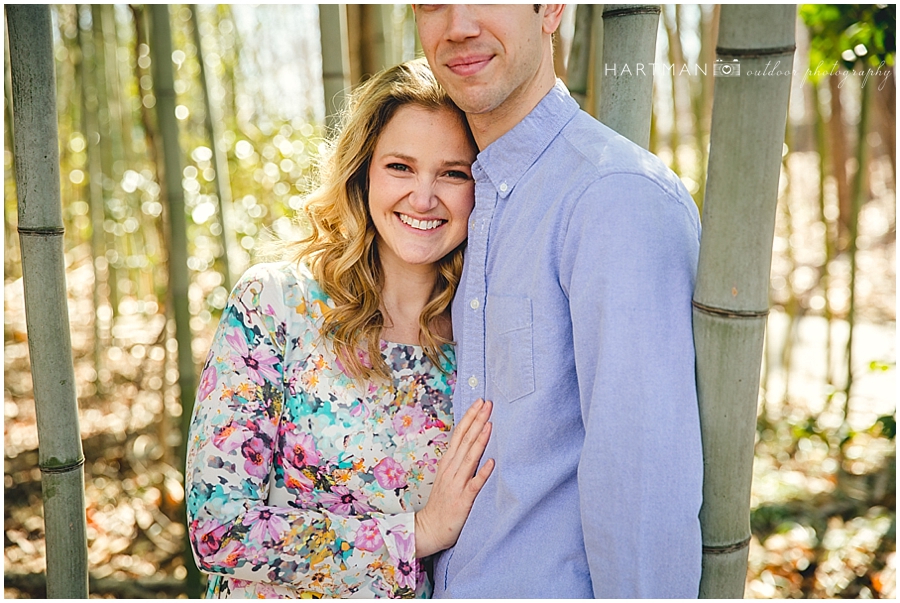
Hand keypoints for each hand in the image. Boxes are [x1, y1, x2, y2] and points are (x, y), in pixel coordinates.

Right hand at [414, 398, 493, 557]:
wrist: (430, 529)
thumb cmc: (442, 503)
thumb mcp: (448, 475)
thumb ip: (459, 459)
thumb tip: (472, 440)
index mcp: (448, 462)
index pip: (460, 434)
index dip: (470, 417)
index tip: (480, 402)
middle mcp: (452, 469)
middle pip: (465, 440)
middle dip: (477, 420)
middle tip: (488, 403)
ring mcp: (457, 483)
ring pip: (470, 457)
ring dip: (480, 440)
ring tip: (490, 423)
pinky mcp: (463, 499)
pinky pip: (475, 484)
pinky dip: (483, 472)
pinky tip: (492, 462)